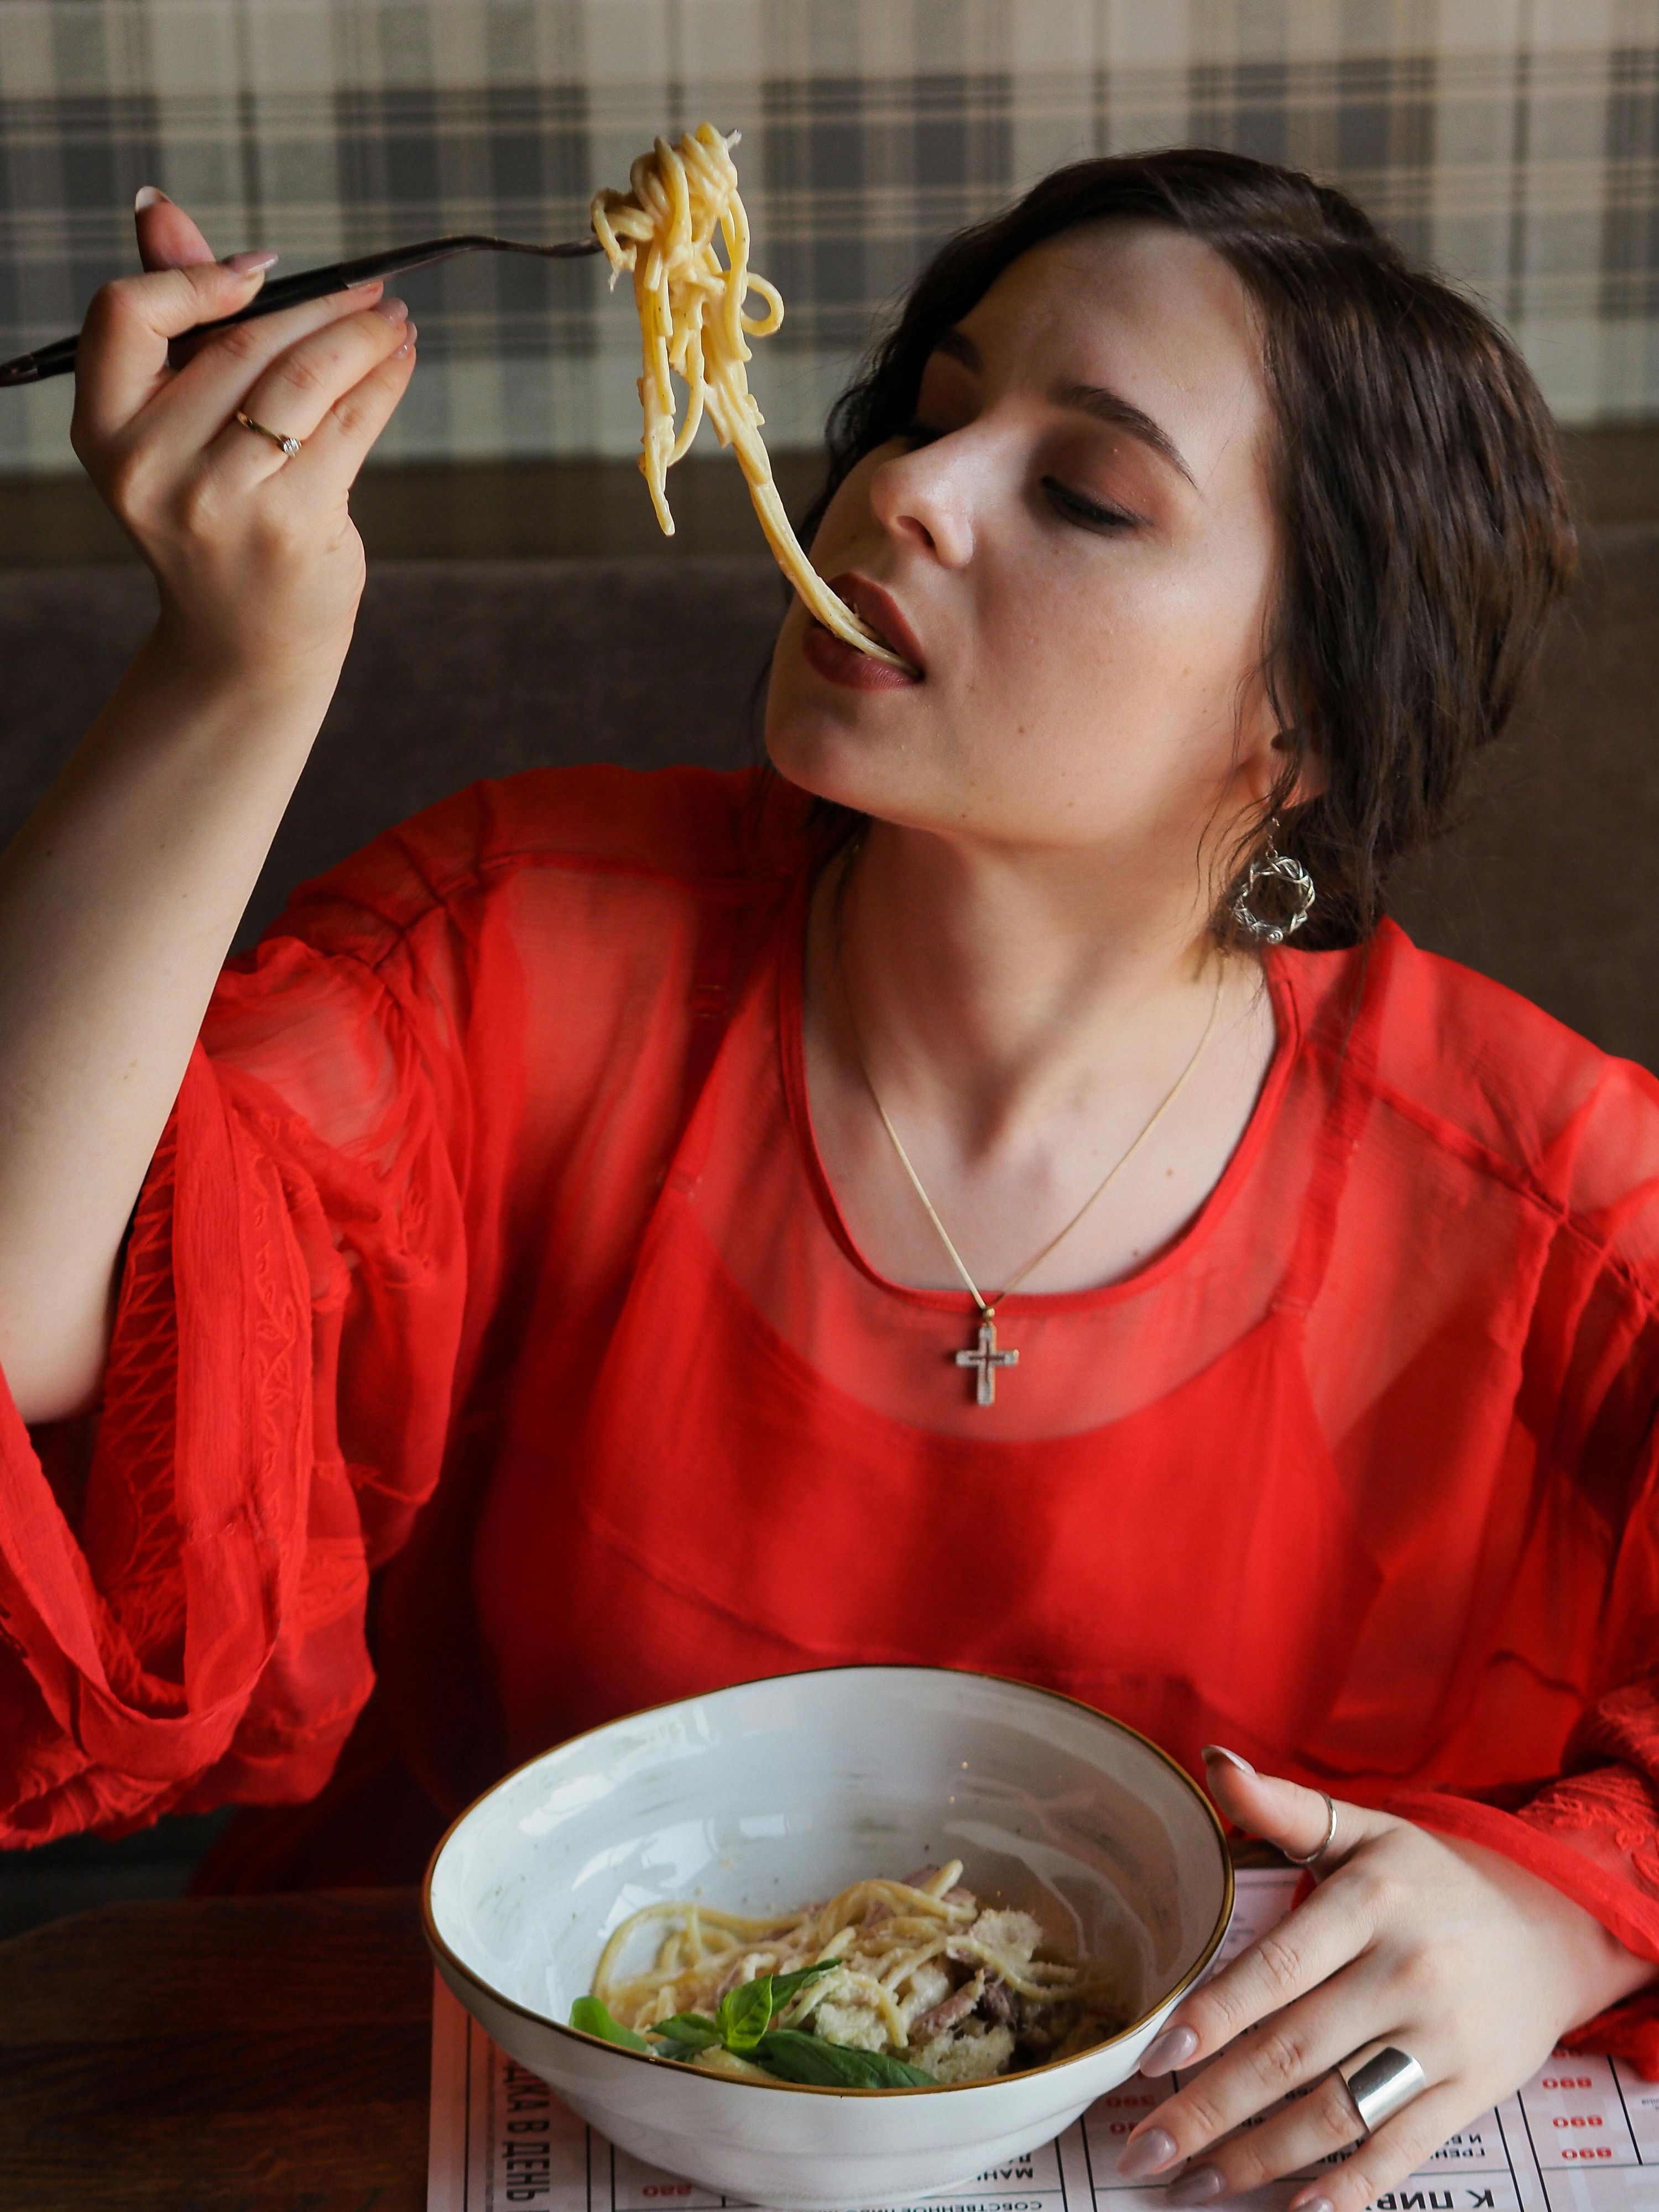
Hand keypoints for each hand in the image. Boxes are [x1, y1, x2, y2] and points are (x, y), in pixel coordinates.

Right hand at [70, 189, 415, 684]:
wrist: (243, 640)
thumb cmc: (212, 512)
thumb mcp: (172, 427)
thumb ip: (173, 320)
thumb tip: (156, 205)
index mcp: (105, 432)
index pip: (125, 314)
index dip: (197, 277)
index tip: (264, 268)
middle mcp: (151, 468)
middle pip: (241, 342)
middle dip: (318, 305)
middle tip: (369, 289)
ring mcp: (221, 501)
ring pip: (304, 378)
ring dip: (363, 335)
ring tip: (396, 319)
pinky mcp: (292, 525)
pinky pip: (351, 424)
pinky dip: (386, 379)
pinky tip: (403, 358)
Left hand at [1115, 1747, 1655, 2211]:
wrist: (1551, 1924)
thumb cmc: (1429, 1878)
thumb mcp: (1362, 1828)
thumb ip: (1282, 1805)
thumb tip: (1210, 1760)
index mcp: (1369, 1902)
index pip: (1277, 1970)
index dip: (1214, 2017)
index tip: (1154, 2059)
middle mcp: (1405, 1973)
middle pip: (1292, 2054)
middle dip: (1209, 2109)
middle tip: (1142, 2151)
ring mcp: (1442, 2040)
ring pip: (1336, 2112)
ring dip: (1258, 2159)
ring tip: (1192, 2186)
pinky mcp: (1472, 2092)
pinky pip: (1402, 2152)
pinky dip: (1348, 2189)